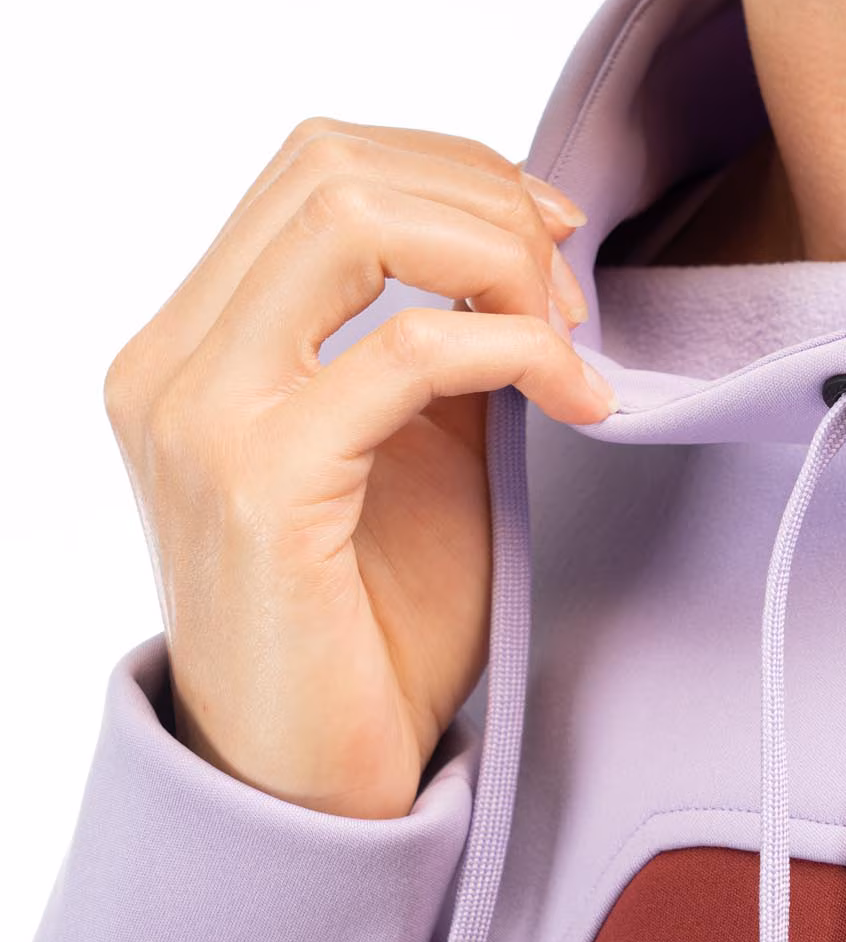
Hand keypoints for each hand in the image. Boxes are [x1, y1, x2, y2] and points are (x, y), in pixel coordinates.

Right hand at [103, 116, 615, 818]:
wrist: (315, 776)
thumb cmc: (372, 624)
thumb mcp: (423, 450)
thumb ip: (448, 341)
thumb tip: (525, 251)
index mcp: (197, 342)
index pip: (317, 167)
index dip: (454, 169)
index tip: (551, 235)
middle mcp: (173, 360)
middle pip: (332, 165)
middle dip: (485, 200)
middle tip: (569, 284)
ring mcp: (199, 414)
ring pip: (355, 220)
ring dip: (499, 256)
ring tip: (568, 337)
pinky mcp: (257, 480)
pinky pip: (409, 350)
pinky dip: (518, 351)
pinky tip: (578, 399)